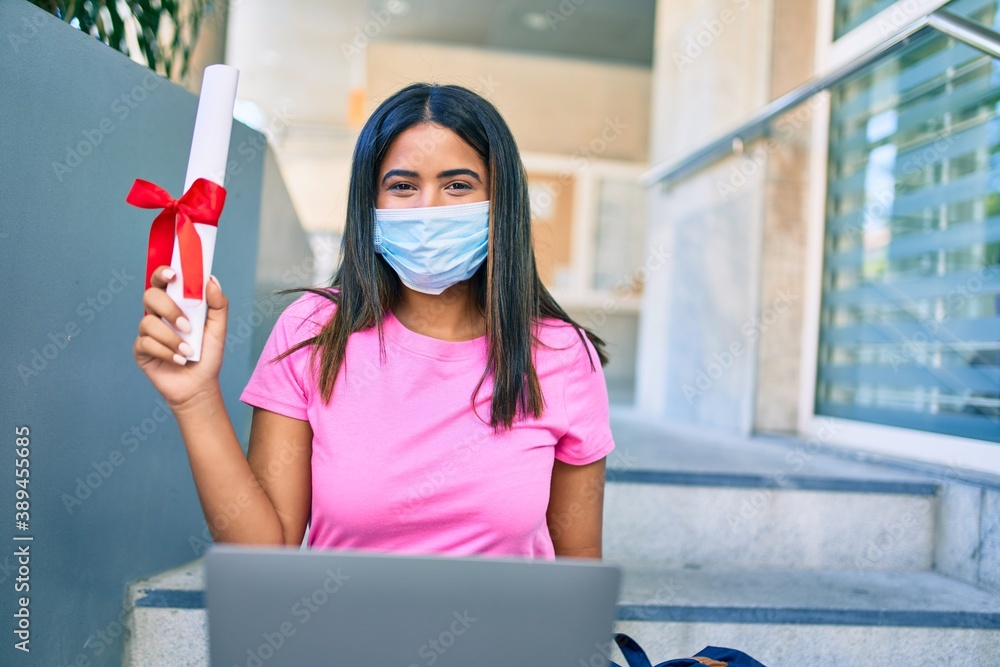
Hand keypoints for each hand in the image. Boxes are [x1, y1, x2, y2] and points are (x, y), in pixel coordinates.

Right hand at [133, 266, 228, 410]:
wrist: (199, 385)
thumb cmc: (207, 355)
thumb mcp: (219, 329)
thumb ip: (218, 304)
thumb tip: (211, 280)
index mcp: (175, 304)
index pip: (163, 282)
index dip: (163, 273)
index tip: (173, 275)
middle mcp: (158, 315)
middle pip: (150, 296)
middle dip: (169, 309)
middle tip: (187, 325)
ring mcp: (147, 332)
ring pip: (148, 322)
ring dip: (172, 338)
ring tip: (188, 352)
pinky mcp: (141, 350)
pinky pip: (146, 343)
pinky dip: (166, 352)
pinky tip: (178, 360)